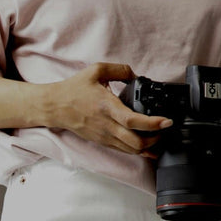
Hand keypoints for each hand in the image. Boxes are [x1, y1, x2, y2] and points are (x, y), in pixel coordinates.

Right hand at [45, 63, 172, 155]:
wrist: (54, 106)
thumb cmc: (74, 89)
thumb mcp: (96, 70)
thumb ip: (120, 70)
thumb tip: (136, 76)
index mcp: (107, 107)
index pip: (133, 121)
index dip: (153, 123)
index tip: (167, 121)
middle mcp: (107, 125)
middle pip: (136, 142)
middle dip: (156, 139)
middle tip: (165, 129)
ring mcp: (104, 136)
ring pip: (132, 150)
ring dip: (149, 146)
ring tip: (159, 137)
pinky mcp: (102, 141)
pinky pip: (124, 150)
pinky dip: (138, 149)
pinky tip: (147, 144)